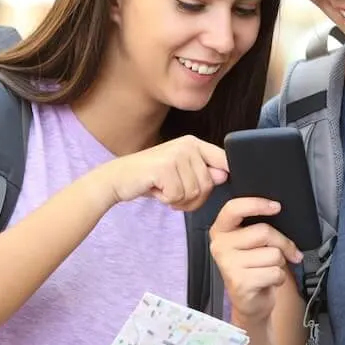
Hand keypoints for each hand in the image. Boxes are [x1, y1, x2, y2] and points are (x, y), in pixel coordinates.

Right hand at [102, 136, 228, 211]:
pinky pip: (178, 196)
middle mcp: (187, 145)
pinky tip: (156, 190)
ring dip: (179, 200)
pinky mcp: (164, 168)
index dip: (226, 176)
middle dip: (193, 198)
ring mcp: (176, 155)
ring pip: (194, 192)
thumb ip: (203, 173)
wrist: (118, 178)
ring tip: (164, 190)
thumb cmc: (151, 178)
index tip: (220, 183)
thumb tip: (225, 176)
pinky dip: (167, 200)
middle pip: (209, 184)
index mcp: (194, 144)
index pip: (224, 160)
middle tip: (174, 193)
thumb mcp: (181, 174)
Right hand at [209, 197, 300, 328]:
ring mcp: (228, 265)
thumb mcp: (252, 242)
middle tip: (287, 251)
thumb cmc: (253, 266)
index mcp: (220, 230)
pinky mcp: (240, 283)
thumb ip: (260, 227)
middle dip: (283, 243)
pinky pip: (275, 272)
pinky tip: (267, 281)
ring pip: (273, 254)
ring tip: (268, 269)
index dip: (257, 204)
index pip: (233, 208)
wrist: (249, 301)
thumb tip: (282, 218)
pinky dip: (279, 278)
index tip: (276, 207)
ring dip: (280, 263)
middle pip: (264, 232)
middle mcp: (219, 246)